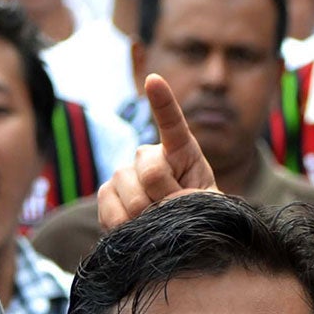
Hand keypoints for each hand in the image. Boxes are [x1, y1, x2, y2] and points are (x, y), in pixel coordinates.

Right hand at [96, 73, 217, 230]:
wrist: (174, 234)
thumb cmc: (197, 214)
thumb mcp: (206, 205)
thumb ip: (191, 198)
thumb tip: (162, 200)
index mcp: (181, 151)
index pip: (172, 123)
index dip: (162, 102)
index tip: (154, 80)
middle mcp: (148, 155)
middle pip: (152, 171)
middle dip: (166, 199)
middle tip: (175, 211)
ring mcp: (124, 173)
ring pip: (130, 192)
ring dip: (147, 214)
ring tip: (158, 220)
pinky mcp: (107, 193)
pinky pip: (110, 208)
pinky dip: (124, 225)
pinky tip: (135, 227)